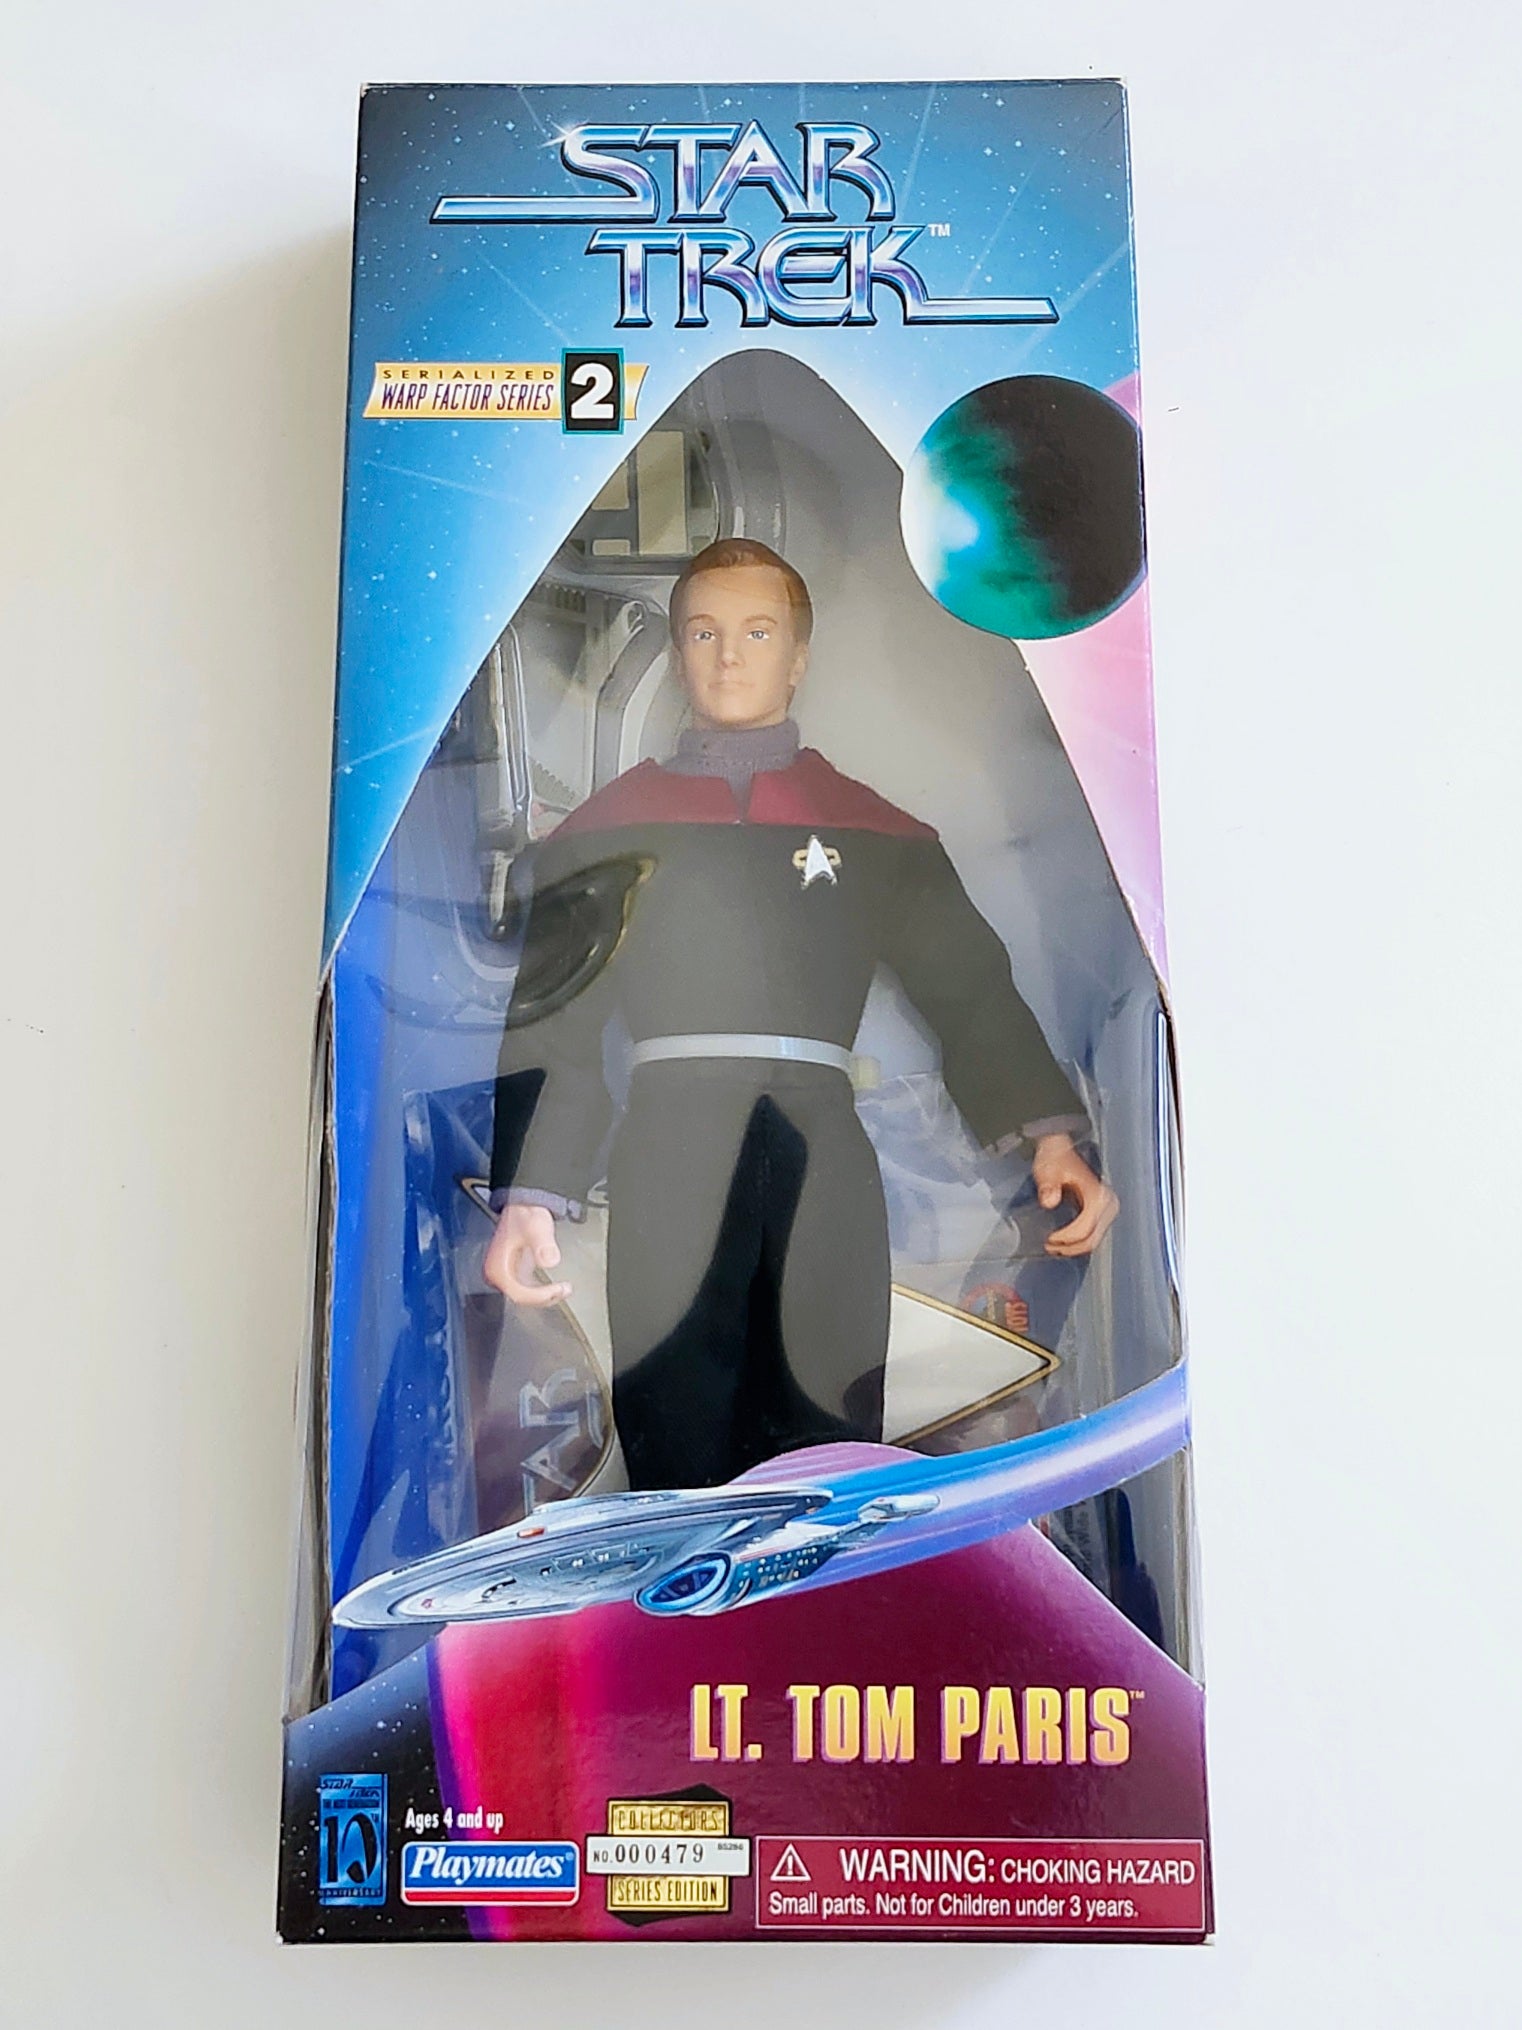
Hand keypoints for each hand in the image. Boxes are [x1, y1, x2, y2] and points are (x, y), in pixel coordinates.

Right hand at [482, 1202, 571, 1306]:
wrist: (521, 1205)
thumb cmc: (524, 1214)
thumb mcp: (536, 1227)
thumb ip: (542, 1243)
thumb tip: (549, 1260)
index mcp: (497, 1268)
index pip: (518, 1295)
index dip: (540, 1296)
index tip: (557, 1289)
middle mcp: (497, 1273)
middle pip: (521, 1299)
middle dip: (544, 1298)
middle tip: (564, 1289)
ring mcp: (504, 1273)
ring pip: (524, 1296)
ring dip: (544, 1296)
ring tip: (563, 1289)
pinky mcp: (512, 1272)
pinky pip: (526, 1289)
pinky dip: (541, 1290)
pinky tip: (554, 1286)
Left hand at [1032, 1134, 1118, 1257]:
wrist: (1060, 1150)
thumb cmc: (1055, 1159)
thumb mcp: (1047, 1171)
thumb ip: (1048, 1186)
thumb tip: (1049, 1201)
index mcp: (1098, 1194)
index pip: (1085, 1229)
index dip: (1066, 1238)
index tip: (1049, 1239)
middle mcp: (1108, 1202)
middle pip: (1092, 1239)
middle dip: (1070, 1248)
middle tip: (1049, 1247)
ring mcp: (1108, 1208)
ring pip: (1094, 1239)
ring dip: (1074, 1247)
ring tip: (1054, 1246)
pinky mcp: (1104, 1211)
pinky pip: (1094, 1234)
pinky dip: (1080, 1241)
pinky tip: (1064, 1242)